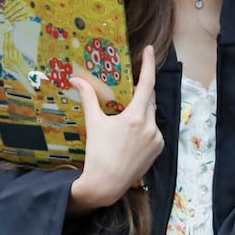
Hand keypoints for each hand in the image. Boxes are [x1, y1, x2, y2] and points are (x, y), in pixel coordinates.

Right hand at [68, 46, 163, 213]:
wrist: (106, 184)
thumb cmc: (98, 154)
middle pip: (148, 100)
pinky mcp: (159, 150)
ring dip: (141, 113)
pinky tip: (130, 138)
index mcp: (135, 117)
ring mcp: (156, 139)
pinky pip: (154, 131)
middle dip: (139, 94)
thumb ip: (88, 98)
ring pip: (151, 116)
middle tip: (125, 97)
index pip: (147, 84)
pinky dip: (145, 128)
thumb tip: (75, 79)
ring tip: (123, 126)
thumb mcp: (93, 124)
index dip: (148, 65)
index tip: (150, 50)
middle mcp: (150, 126)